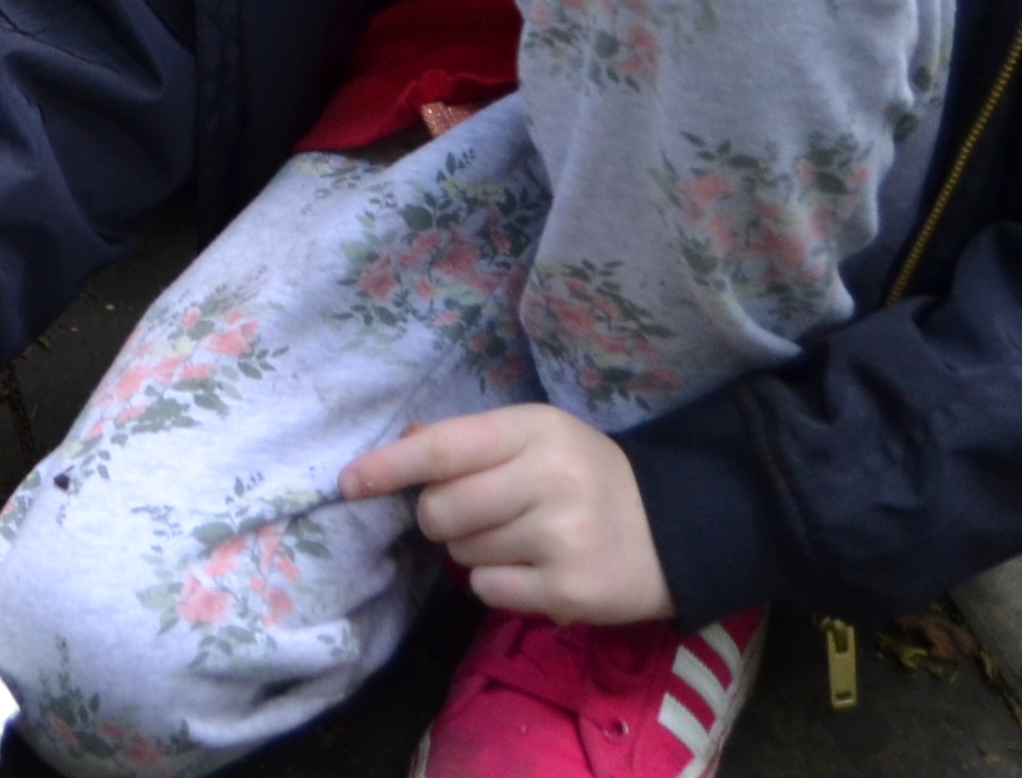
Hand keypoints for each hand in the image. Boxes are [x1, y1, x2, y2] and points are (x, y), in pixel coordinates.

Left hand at [339, 405, 670, 625]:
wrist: (674, 530)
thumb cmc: (587, 476)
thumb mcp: (537, 438)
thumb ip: (469, 441)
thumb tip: (402, 442)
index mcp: (533, 430)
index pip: (442, 449)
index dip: (388, 466)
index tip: (348, 483)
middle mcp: (547, 479)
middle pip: (440, 510)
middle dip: (442, 518)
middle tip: (482, 514)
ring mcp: (560, 537)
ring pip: (462, 553)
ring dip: (476, 551)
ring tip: (523, 539)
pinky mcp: (568, 591)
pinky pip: (488, 591)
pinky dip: (499, 585)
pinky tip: (536, 570)